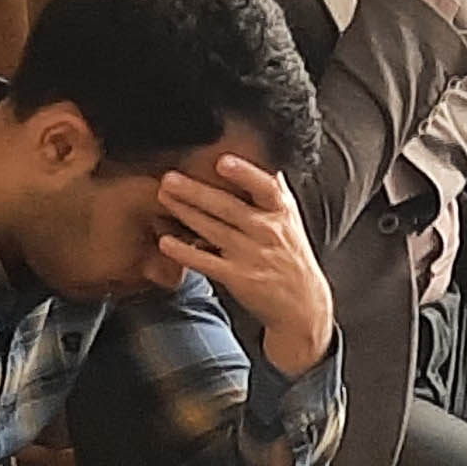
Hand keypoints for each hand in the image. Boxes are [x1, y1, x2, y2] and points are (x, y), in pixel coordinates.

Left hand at [158, 154, 334, 373]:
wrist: (303, 305)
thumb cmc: (292, 258)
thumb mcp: (292, 222)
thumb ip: (277, 194)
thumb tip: (269, 160)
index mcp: (281, 214)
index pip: (266, 189)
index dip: (245, 174)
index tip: (223, 162)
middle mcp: (268, 232)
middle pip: (228, 207)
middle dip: (196, 191)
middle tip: (170, 178)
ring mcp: (253, 256)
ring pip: (214, 230)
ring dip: (185, 212)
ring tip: (163, 197)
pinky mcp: (239, 279)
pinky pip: (207, 262)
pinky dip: (185, 252)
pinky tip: (166, 242)